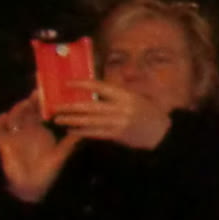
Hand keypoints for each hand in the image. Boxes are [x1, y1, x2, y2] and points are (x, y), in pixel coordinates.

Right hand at [0, 96, 79, 203]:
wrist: (33, 185)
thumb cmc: (47, 169)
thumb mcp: (61, 154)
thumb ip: (71, 142)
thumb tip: (85, 130)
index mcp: (39, 129)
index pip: (40, 111)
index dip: (43, 102)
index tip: (50, 93)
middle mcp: (26, 129)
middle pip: (26, 111)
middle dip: (31, 102)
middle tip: (38, 93)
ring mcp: (14, 135)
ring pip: (13, 117)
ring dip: (18, 109)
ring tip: (26, 104)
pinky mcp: (4, 143)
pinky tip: (4, 116)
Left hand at [50, 80, 171, 151]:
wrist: (163, 133)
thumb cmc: (150, 112)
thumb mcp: (137, 97)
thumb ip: (118, 93)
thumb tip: (97, 87)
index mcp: (125, 95)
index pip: (100, 87)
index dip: (82, 84)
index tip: (67, 83)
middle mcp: (121, 108)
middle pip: (90, 106)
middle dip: (70, 106)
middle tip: (55, 106)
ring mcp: (119, 123)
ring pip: (90, 121)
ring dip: (72, 120)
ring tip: (58, 119)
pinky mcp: (118, 135)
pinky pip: (96, 133)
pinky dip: (82, 132)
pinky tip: (71, 131)